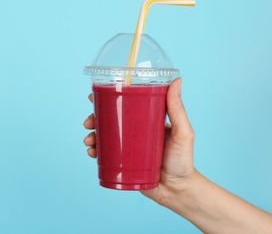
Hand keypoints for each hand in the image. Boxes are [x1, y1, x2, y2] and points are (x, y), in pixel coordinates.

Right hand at [83, 78, 195, 205]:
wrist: (177, 191)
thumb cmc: (183, 160)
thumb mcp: (182, 132)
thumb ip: (178, 109)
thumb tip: (177, 80)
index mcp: (147, 121)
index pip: (126, 105)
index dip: (109, 99)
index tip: (95, 96)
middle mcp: (135, 132)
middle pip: (111, 120)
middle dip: (95, 118)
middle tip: (89, 121)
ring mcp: (128, 148)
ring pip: (105, 137)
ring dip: (92, 134)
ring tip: (89, 139)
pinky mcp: (123, 163)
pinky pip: (106, 155)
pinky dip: (95, 151)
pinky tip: (92, 152)